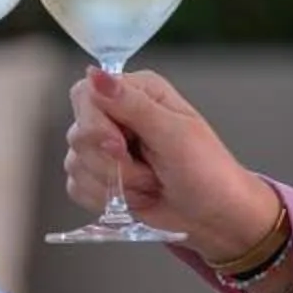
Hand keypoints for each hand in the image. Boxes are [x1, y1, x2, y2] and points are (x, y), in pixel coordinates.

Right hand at [63, 68, 281, 261]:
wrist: (216, 218)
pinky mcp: (100, 178)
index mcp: (138, 93)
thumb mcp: (175, 135)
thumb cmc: (208, 173)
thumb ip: (132, 105)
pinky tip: (136, 197)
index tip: (119, 146)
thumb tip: (96, 75)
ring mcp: (106, 149)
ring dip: (117, 185)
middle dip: (113, 164)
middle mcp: (118, 115)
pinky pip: (77, 187)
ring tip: (151, 184)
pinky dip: (106, 200)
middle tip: (150, 172)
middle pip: (78, 133)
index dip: (95, 124)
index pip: (85, 94)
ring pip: (75, 164)